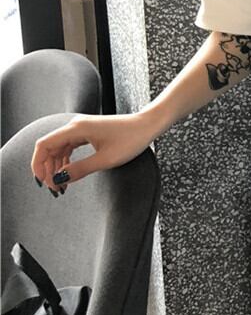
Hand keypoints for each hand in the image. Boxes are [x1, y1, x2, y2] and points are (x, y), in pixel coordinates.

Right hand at [30, 112, 159, 195]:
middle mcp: (75, 125)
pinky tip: (69, 172)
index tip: (43, 182)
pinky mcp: (88, 131)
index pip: (44, 145)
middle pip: (49, 147)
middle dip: (48, 168)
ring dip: (57, 165)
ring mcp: (82, 127)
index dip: (38, 165)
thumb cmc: (131, 140)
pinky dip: (66, 159)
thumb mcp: (106, 160)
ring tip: (62, 184)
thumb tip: (60, 179)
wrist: (147, 126)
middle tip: (55, 188)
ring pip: (59, 147)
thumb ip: (81, 169)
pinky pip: (69, 145)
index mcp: (76, 128)